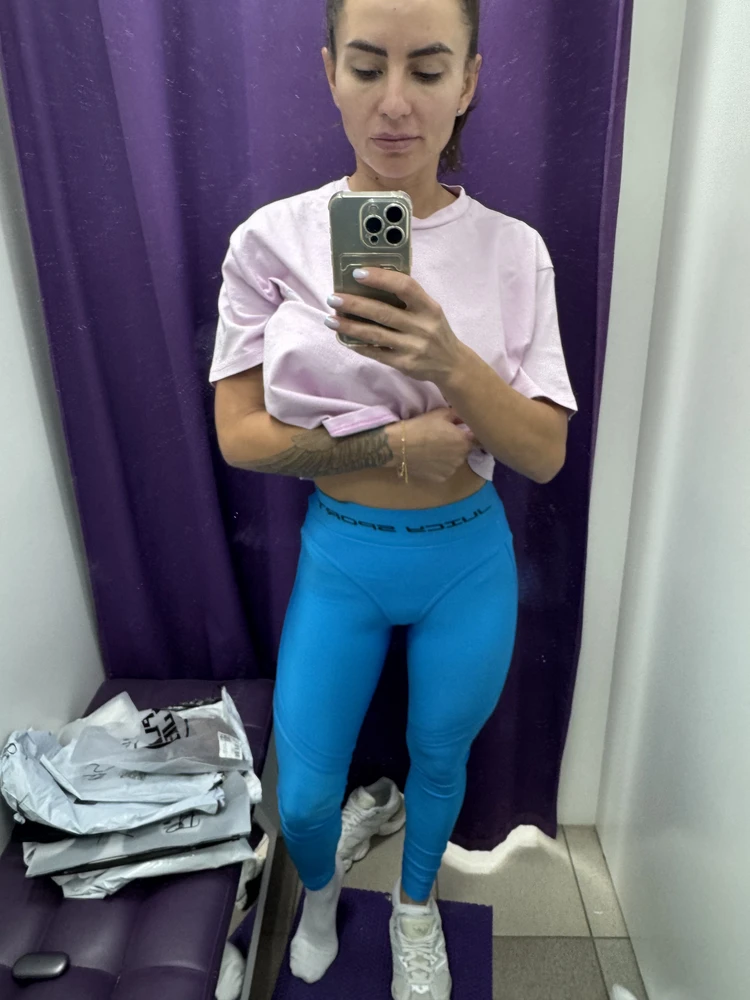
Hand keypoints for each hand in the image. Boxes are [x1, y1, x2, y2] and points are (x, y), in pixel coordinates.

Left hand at [326, 268, 467, 384]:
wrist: (451, 364)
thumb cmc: (434, 330)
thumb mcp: (430, 310)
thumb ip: (407, 299)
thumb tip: (371, 284)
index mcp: (429, 307)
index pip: (405, 286)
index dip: (380, 278)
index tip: (357, 273)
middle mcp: (422, 326)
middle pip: (383, 312)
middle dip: (354, 304)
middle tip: (333, 298)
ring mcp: (412, 347)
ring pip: (375, 334)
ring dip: (350, 326)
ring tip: (330, 319)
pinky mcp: (404, 364)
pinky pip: (376, 353)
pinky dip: (358, 345)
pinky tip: (343, 338)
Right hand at [389, 409, 477, 483]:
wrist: (400, 445)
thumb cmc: (422, 426)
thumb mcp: (442, 413)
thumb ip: (459, 414)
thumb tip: (466, 415)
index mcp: (464, 441)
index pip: (475, 438)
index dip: (467, 434)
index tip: (459, 431)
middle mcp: (462, 458)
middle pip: (464, 450)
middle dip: (458, 445)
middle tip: (443, 439)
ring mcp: (451, 470)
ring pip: (455, 462)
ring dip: (450, 457)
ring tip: (434, 450)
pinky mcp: (441, 479)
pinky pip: (445, 471)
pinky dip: (440, 467)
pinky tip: (429, 460)